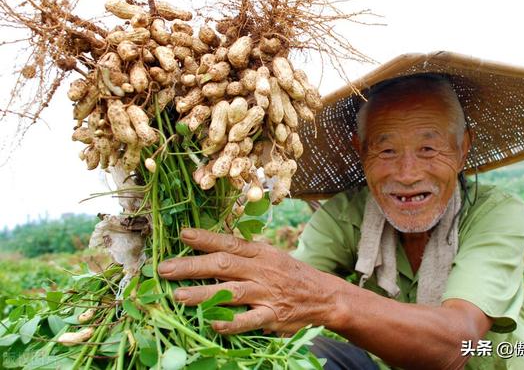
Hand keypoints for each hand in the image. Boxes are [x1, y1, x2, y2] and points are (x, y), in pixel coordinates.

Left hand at [157, 228, 341, 334]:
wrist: (323, 295)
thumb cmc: (290, 274)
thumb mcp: (270, 256)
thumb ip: (244, 252)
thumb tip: (212, 244)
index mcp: (260, 253)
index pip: (230, 242)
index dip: (206, 238)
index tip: (182, 235)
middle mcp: (261, 270)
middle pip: (224, 265)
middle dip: (192, 266)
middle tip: (164, 269)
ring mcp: (267, 293)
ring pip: (231, 292)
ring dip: (203, 294)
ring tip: (178, 296)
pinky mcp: (273, 315)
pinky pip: (250, 320)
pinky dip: (231, 322)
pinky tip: (212, 323)